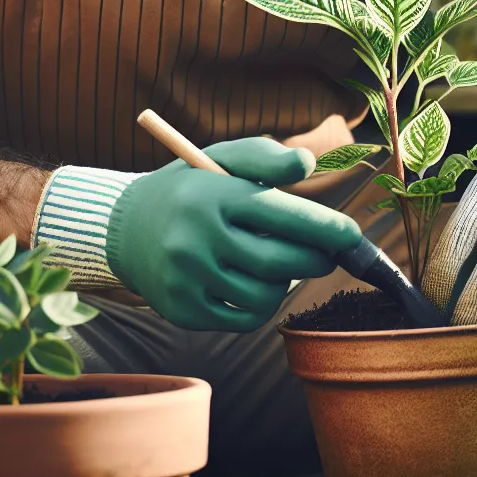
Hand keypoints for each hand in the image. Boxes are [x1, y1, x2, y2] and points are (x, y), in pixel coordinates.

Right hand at [105, 137, 362, 330]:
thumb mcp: (223, 158)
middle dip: (316, 258)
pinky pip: (246, 318)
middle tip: (328, 253)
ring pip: (267, 294)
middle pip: (280, 261)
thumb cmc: (192, 187)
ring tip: (284, 263)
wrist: (124, 228)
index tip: (352, 235)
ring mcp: (187, 278)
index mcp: (212, 194)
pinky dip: (264, 303)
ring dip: (289, 281)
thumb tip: (307, 165)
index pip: (281, 214)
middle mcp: (196, 238)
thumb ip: (267, 157)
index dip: (324, 227)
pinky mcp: (183, 310)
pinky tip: (260, 283)